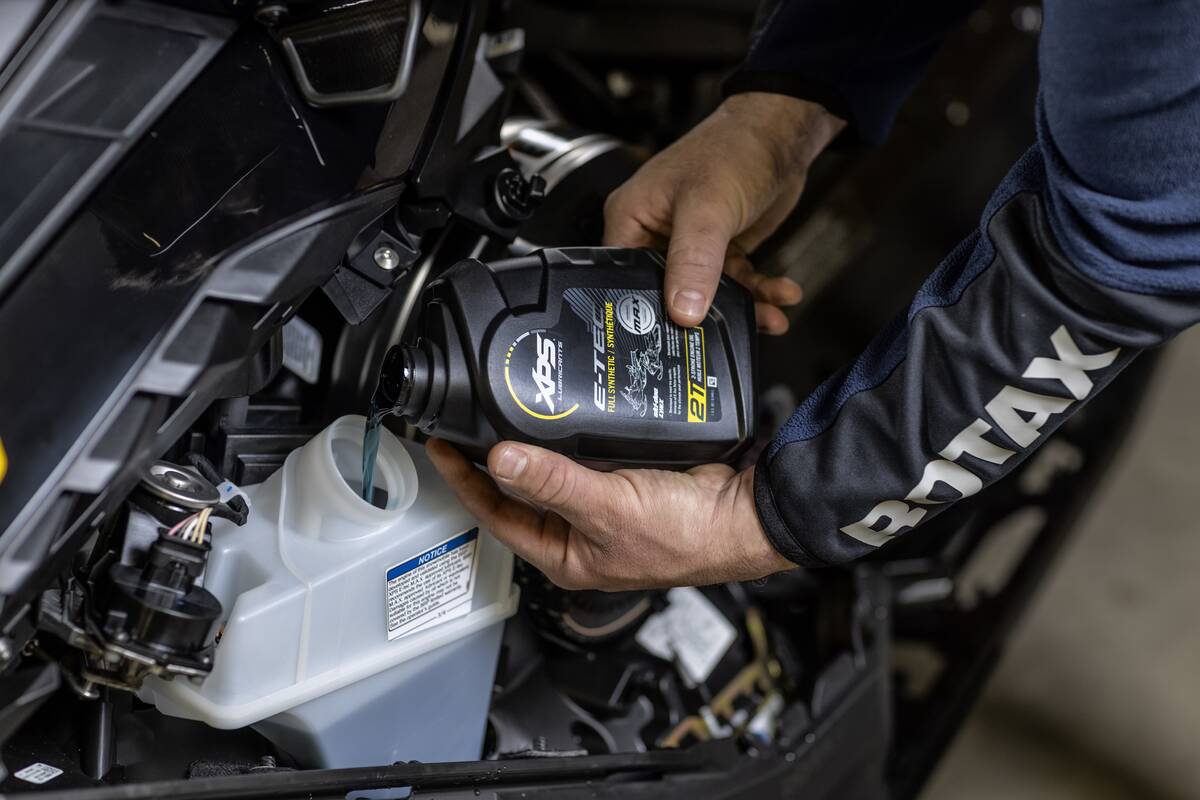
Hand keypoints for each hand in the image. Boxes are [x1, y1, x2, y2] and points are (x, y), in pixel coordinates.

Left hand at [426, 439, 794, 589]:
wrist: (743, 515)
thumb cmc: (686, 535)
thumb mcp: (607, 507)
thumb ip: (553, 482)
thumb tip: (500, 460)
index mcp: (563, 555)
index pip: (495, 516)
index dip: (465, 482)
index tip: (440, 447)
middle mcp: (577, 534)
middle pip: (518, 494)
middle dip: (491, 462)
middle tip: (461, 424)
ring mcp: (600, 507)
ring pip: (549, 473)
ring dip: (527, 445)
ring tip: (498, 411)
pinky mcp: (623, 480)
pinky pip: (581, 457)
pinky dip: (564, 436)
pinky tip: (556, 413)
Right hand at [604, 92, 844, 332]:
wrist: (782, 131)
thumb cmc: (733, 148)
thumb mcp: (707, 209)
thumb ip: (693, 262)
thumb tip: (683, 312)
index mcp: (631, 219)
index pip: (623, 279)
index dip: (645, 312)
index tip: (673, 337)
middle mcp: (655, 233)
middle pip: (667, 293)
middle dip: (705, 316)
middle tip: (727, 337)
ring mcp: (689, 243)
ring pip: (708, 293)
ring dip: (742, 307)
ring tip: (770, 318)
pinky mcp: (720, 247)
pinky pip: (734, 282)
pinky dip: (758, 292)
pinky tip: (781, 295)